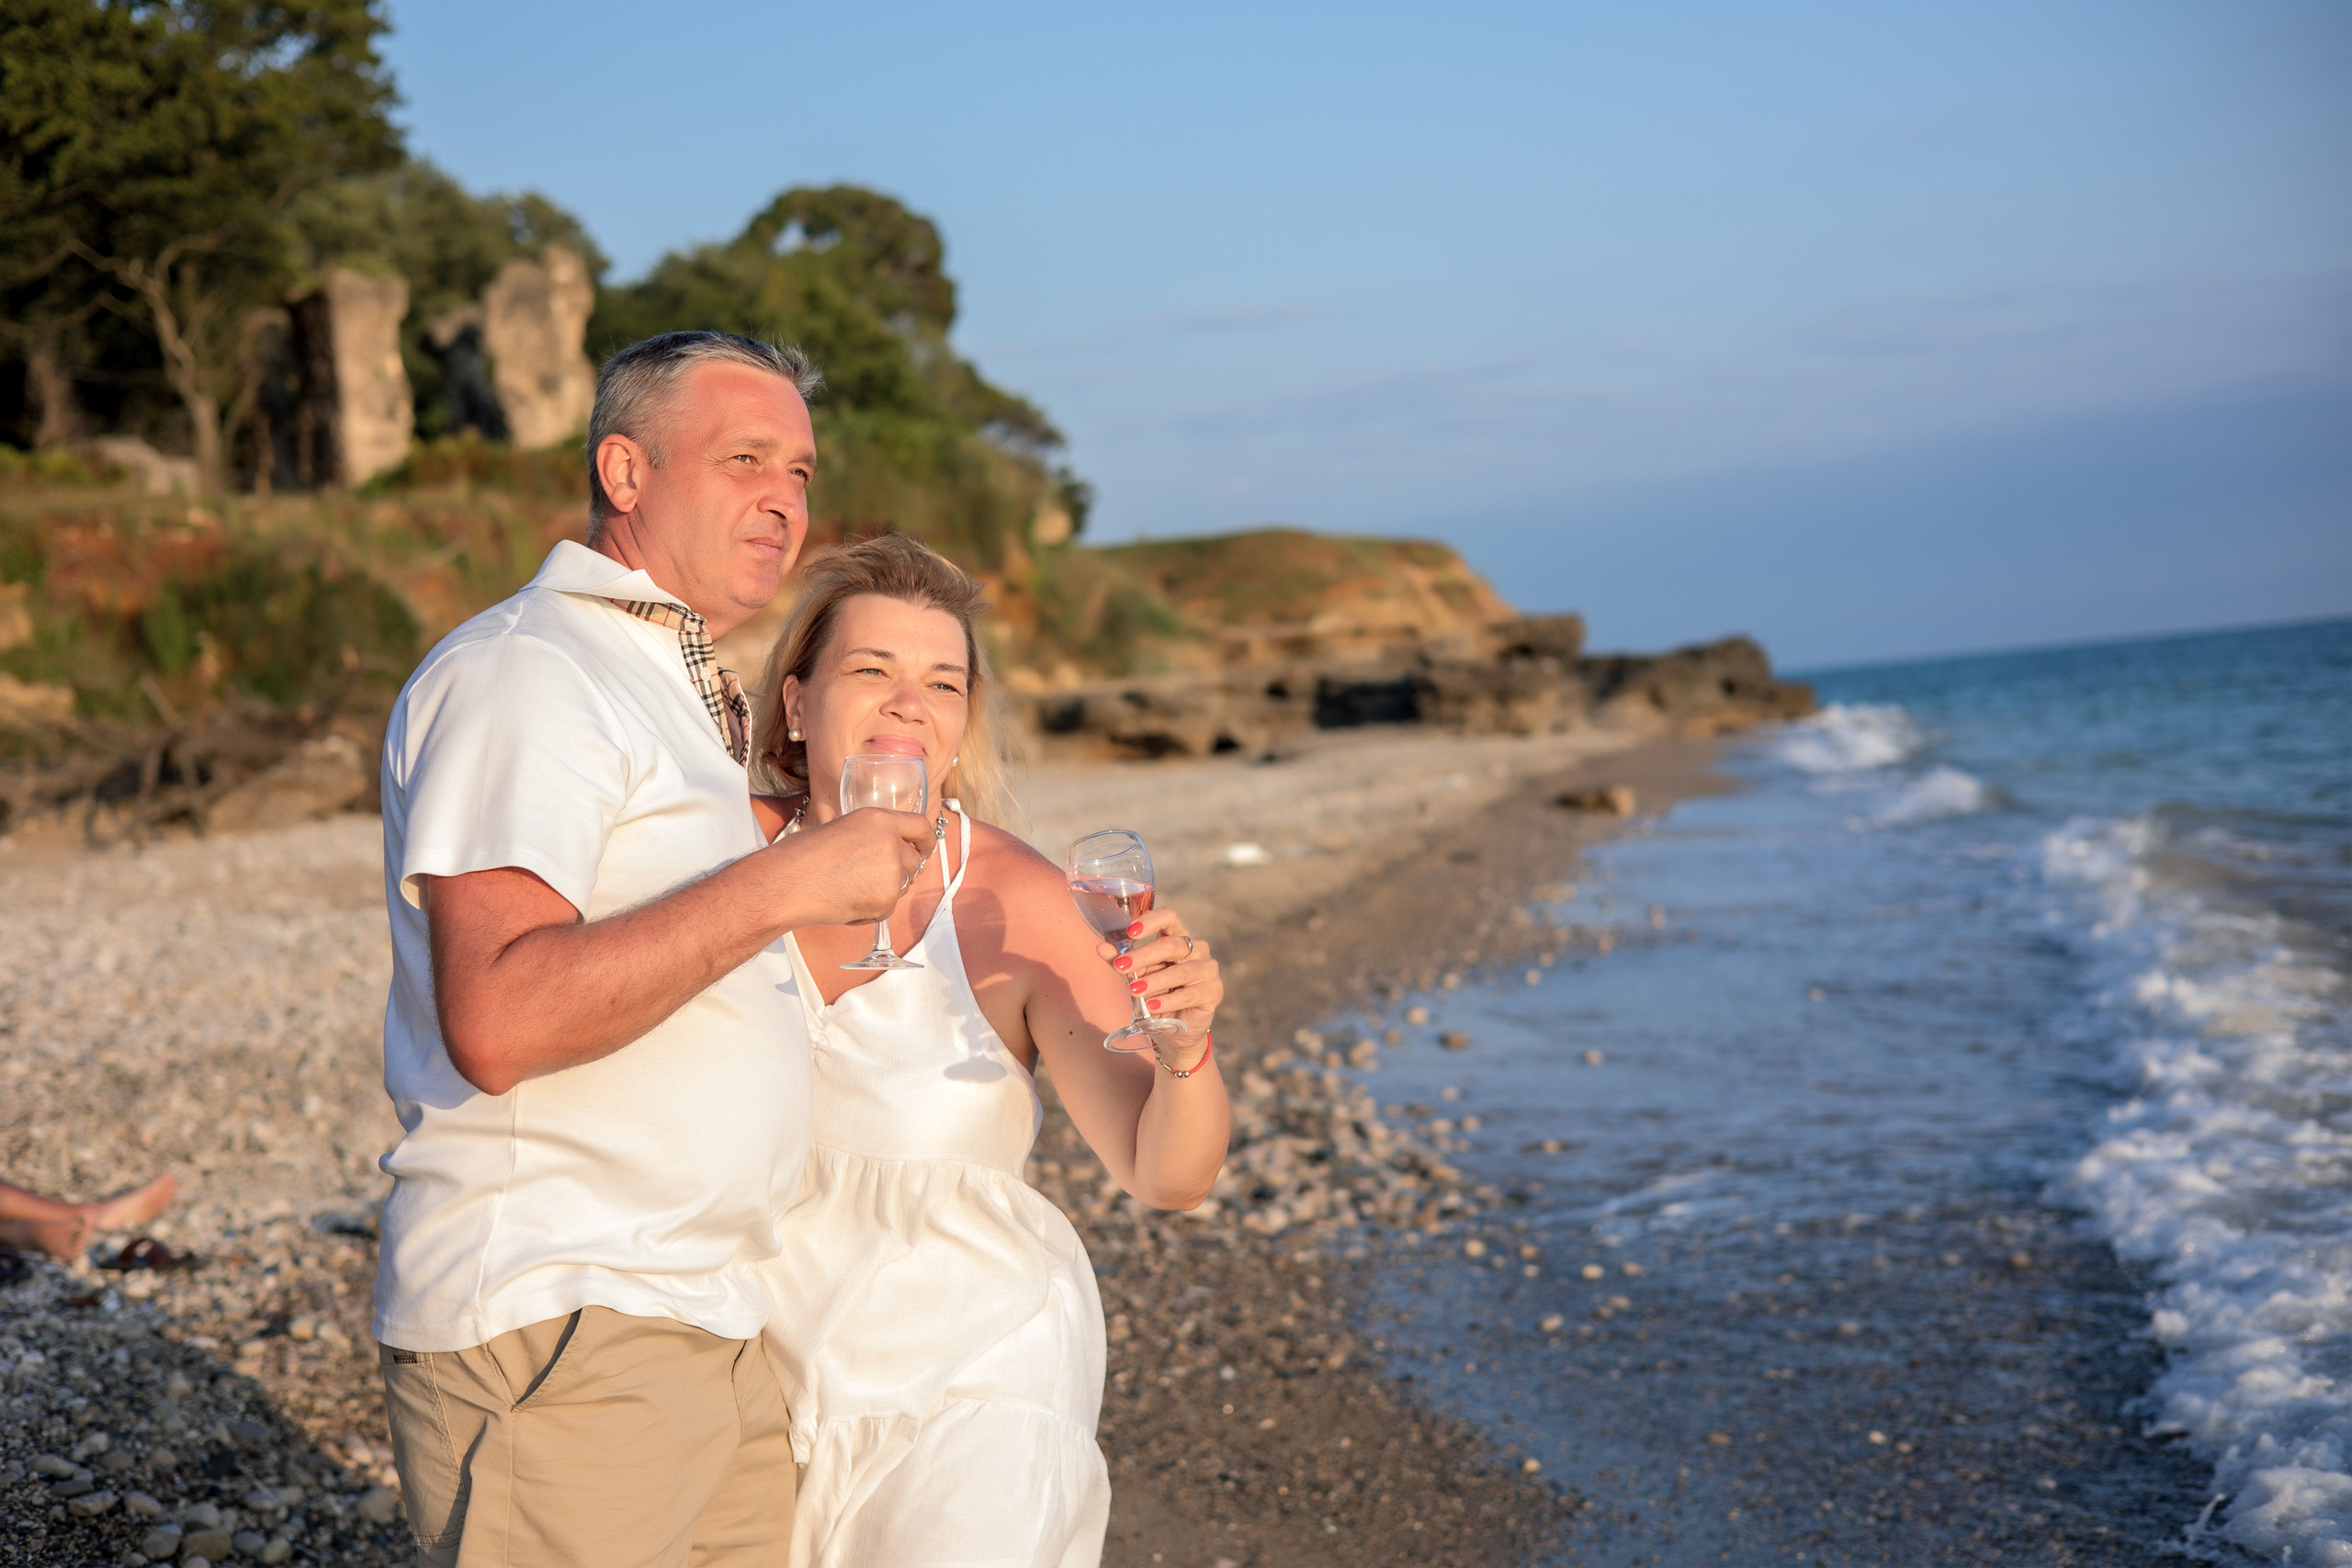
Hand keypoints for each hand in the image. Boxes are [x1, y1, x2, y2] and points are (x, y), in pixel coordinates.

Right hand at [771, 807, 934, 924]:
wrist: (786, 882)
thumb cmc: (802, 857)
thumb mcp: (843, 829)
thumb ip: (870, 836)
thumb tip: (884, 851)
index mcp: (879, 819)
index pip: (921, 826)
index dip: (927, 842)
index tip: (925, 850)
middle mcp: (890, 841)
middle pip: (913, 862)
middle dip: (897, 873)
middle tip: (869, 880)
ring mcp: (891, 871)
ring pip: (901, 887)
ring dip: (882, 893)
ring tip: (847, 890)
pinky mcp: (885, 899)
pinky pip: (887, 910)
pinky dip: (870, 913)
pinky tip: (845, 904)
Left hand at [1100, 907, 1220, 1051]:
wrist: (1176, 1029)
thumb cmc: (1156, 993)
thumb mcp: (1136, 976)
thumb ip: (1121, 961)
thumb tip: (1101, 947)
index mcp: (1177, 936)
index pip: (1169, 917)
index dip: (1151, 920)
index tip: (1131, 931)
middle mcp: (1196, 948)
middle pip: (1172, 945)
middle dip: (1144, 956)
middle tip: (1121, 967)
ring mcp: (1208, 969)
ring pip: (1181, 971)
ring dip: (1155, 981)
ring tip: (1134, 990)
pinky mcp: (1214, 991)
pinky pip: (1190, 994)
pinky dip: (1169, 1001)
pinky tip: (1152, 1007)